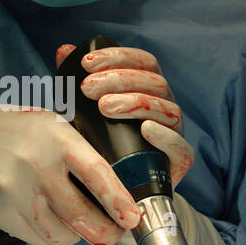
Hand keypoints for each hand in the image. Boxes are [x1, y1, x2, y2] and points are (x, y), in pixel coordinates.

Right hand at [0, 107, 140, 244]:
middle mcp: (36, 165)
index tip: (131, 218)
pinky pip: (37, 238)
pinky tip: (50, 223)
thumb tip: (116, 189)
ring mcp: (16, 192)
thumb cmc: (9, 132)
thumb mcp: (46, 124)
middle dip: (105, 232)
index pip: (95, 172)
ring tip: (82, 229)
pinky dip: (50, 236)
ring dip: (76, 236)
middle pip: (80, 215)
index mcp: (55, 136)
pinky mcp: (0, 213)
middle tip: (115, 235)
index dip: (117, 199)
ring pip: (59, 233)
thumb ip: (75, 150)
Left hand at [56, 43, 194, 186]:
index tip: (87, 63)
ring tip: (104, 107)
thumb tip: (63, 50)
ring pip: (168, 109)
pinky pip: (182, 147)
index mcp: (148, 90)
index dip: (119, 57)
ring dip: (136, 103)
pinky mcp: (179, 163)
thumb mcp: (82, 112)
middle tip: (87, 89)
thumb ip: (74, 82)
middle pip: (155, 82)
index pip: (143, 62)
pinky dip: (165, 136)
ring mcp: (174, 134)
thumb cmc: (99, 146)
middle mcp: (165, 108)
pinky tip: (145, 129)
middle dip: (120, 80)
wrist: (113, 193)